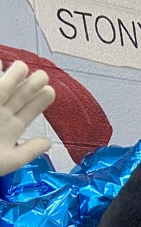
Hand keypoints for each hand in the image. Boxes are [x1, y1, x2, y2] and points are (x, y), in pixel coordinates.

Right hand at [0, 60, 54, 175]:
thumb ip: (29, 151)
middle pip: (17, 98)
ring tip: (22, 66)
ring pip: (2, 90)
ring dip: (11, 78)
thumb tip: (48, 142)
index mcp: (10, 129)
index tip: (51, 91)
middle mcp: (0, 116)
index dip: (38, 102)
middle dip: (30, 87)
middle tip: (43, 75)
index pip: (27, 113)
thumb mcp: (10, 160)